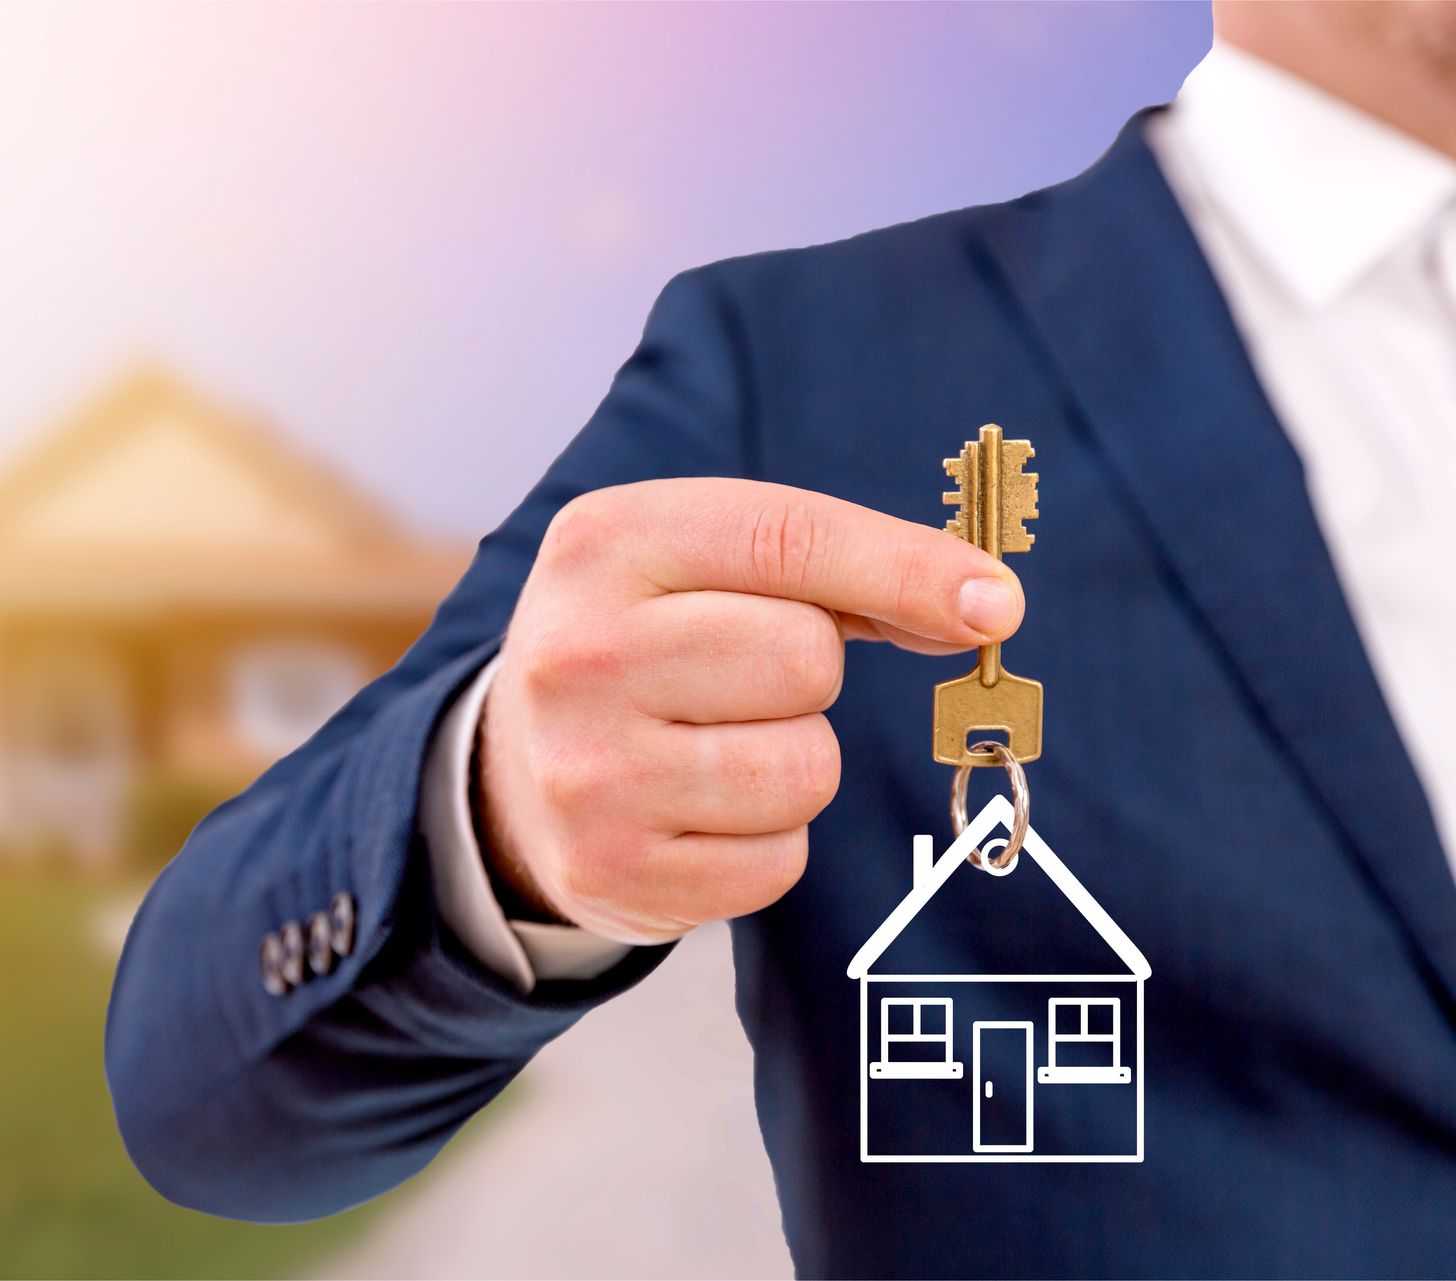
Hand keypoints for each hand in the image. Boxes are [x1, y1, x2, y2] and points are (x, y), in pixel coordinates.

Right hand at [476, 478, 1023, 944]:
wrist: (514, 769)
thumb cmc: (647, 645)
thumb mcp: (700, 564)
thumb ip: (835, 568)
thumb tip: (984, 605)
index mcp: (604, 543)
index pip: (785, 537)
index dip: (905, 568)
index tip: (995, 601)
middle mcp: (577, 654)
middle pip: (803, 660)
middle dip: (809, 673)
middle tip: (745, 681)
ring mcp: (586, 772)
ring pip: (804, 770)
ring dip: (794, 762)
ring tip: (717, 748)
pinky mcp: (611, 872)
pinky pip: (779, 861)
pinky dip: (768, 841)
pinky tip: (701, 814)